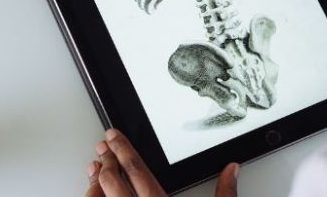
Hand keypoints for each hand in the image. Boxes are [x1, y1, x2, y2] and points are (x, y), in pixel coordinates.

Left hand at [84, 129, 237, 196]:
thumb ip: (225, 194)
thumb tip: (232, 168)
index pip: (136, 171)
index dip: (122, 150)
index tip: (113, 136)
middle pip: (114, 184)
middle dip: (108, 161)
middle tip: (102, 146)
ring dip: (97, 182)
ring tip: (94, 168)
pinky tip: (95, 192)